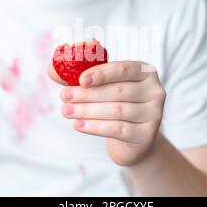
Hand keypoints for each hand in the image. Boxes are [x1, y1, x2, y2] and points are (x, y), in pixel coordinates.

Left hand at [48, 61, 165, 165]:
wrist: (132, 138)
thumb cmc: (115, 104)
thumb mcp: (100, 87)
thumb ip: (78, 77)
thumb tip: (51, 69)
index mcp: (145, 71)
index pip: (123, 69)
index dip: (101, 73)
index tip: (80, 79)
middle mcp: (155, 90)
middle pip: (117, 91)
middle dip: (87, 95)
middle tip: (64, 97)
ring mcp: (154, 113)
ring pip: (117, 111)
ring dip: (88, 111)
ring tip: (67, 111)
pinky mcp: (148, 134)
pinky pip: (119, 129)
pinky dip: (96, 127)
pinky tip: (79, 125)